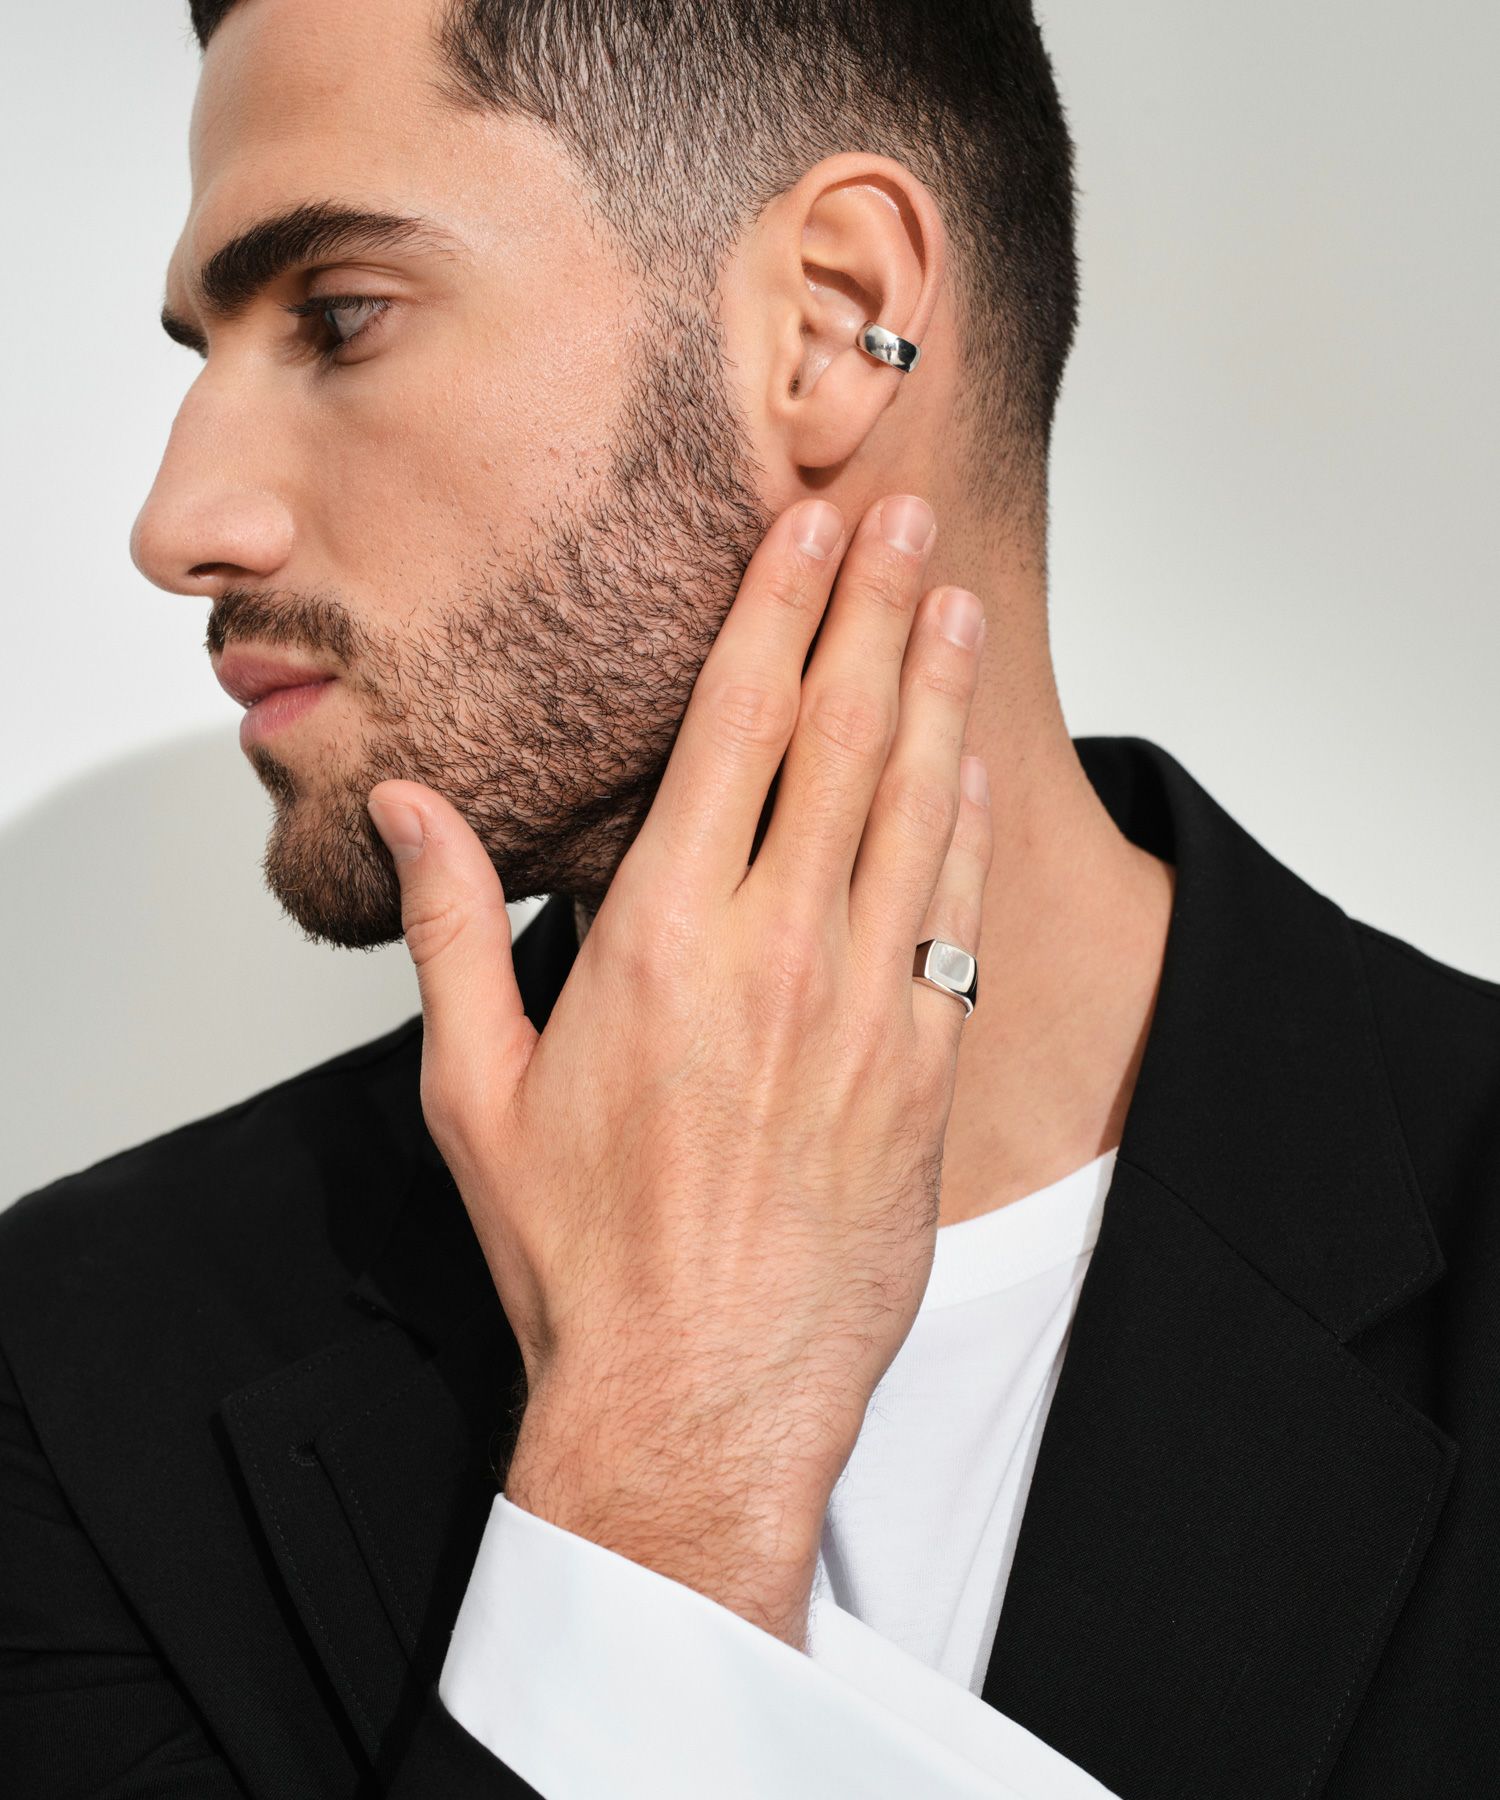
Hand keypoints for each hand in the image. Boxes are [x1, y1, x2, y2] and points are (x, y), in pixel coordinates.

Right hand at [368, 492, 990, 1647]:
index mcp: (658, 940)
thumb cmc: (580, 1253)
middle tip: (906, 516)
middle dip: (875, 609)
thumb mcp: (473, 1090)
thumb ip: (451, 928)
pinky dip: (967, 829)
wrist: (694, 1395)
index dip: (779, 610)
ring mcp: (861, 1008)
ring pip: (912, 809)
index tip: (810, 529)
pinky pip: (956, 920)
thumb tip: (412, 807)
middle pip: (839, 737)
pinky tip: (973, 767)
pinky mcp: (920, 1074)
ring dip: (937, 693)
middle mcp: (772, 952)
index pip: (732, 728)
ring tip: (957, 601)